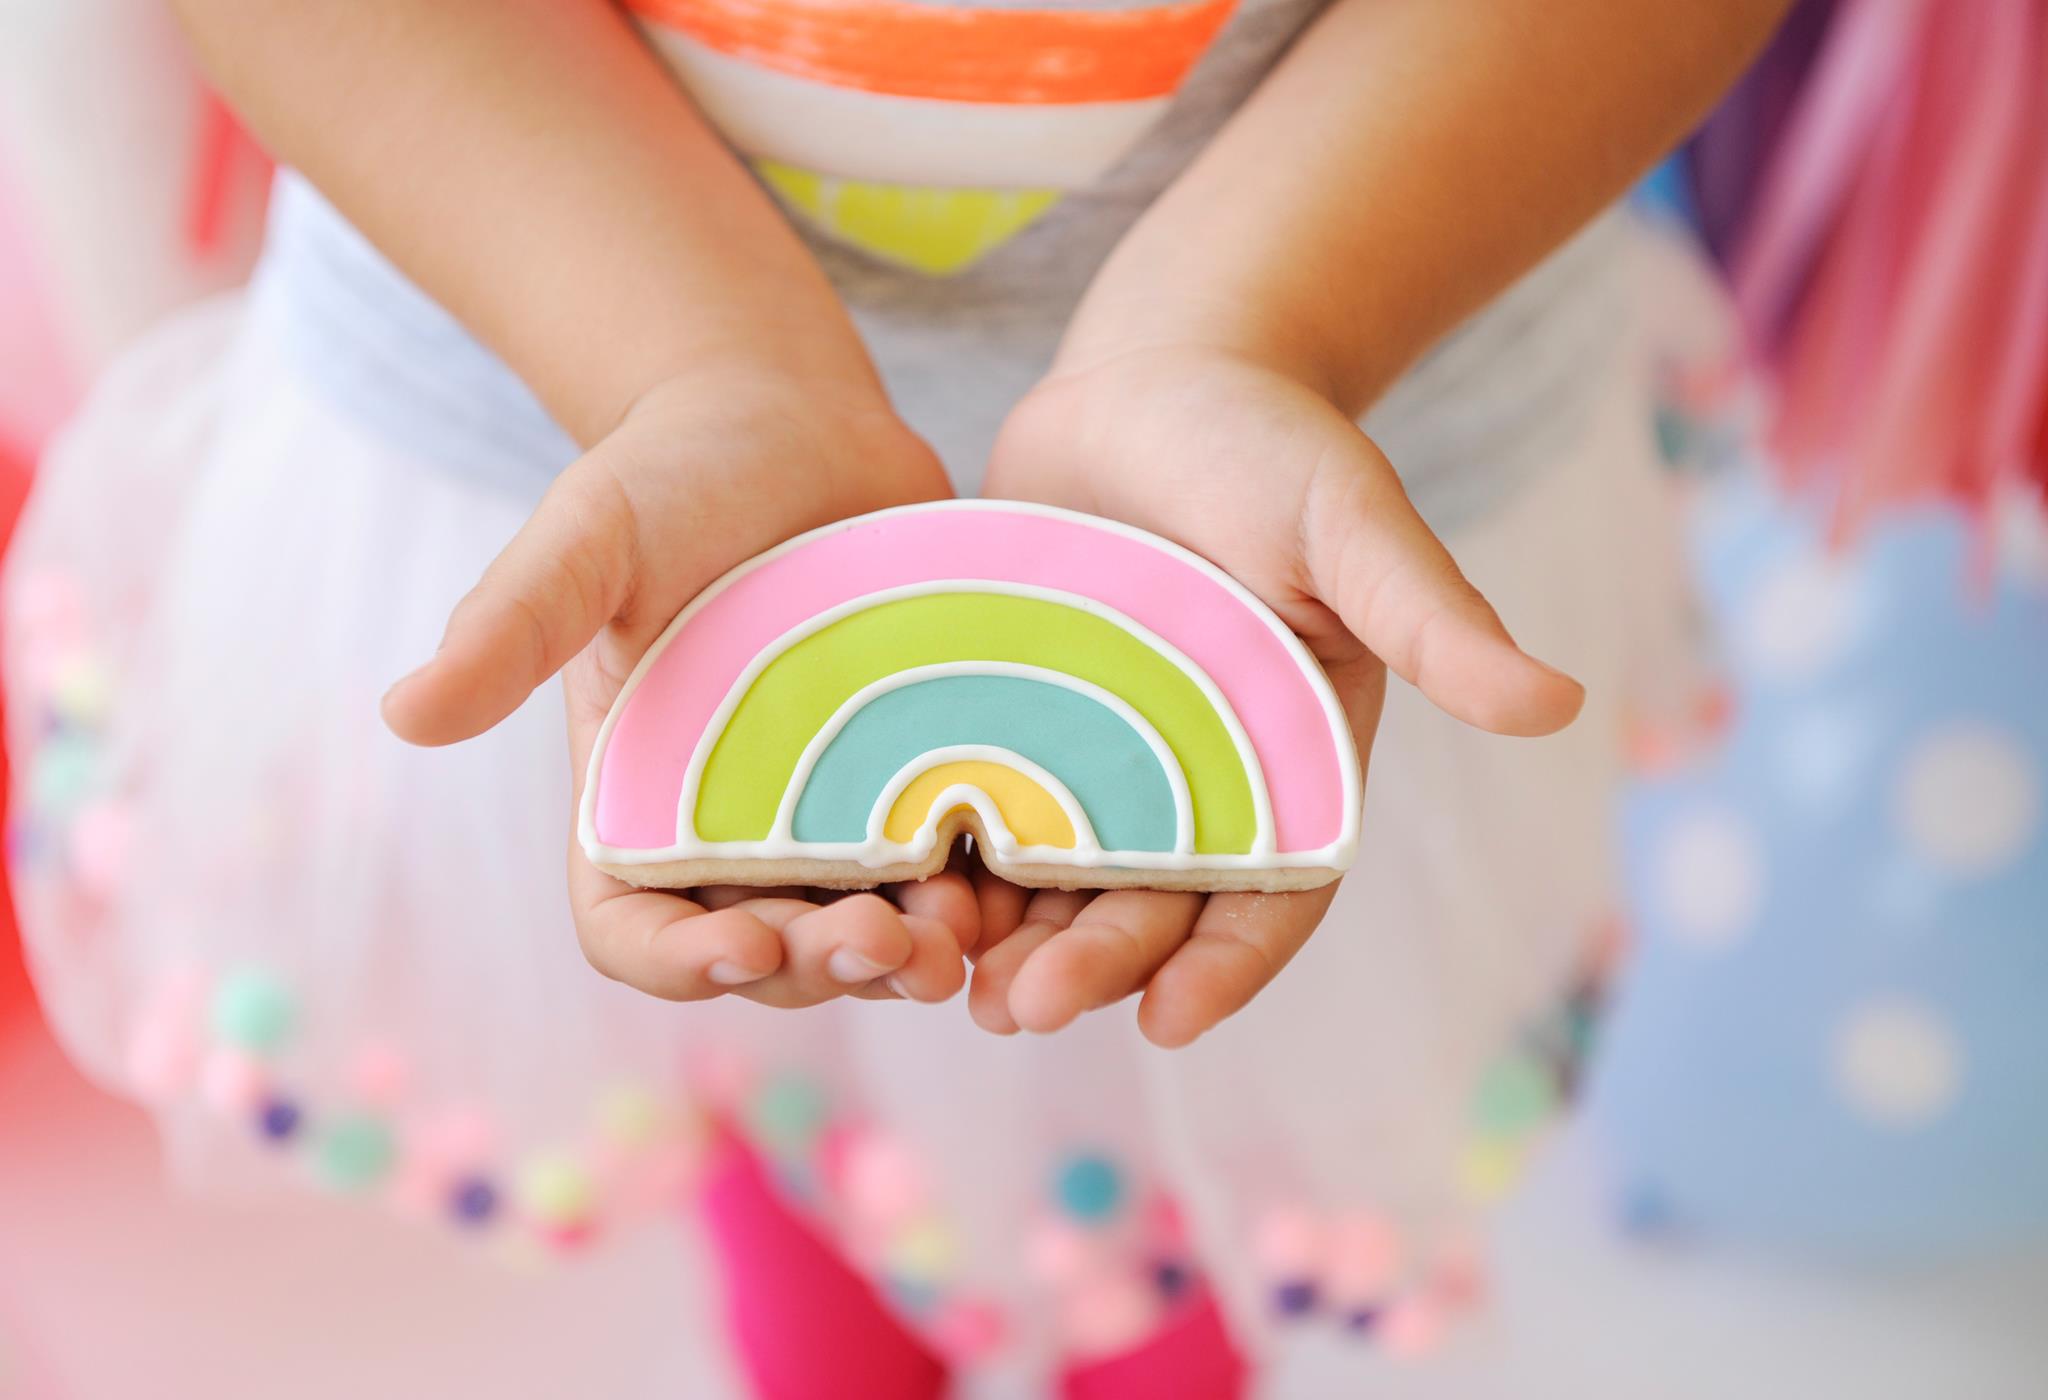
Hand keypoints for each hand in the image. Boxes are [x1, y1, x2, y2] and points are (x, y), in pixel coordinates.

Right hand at [382, 371, 980, 1006]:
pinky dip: (984, 897)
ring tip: (961, 937)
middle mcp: (735, 832)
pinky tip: (1021, 882)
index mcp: (635, 805)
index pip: (639, 931)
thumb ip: (513, 622)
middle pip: (772, 954)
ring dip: (912, 955)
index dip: (685, 964)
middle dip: (821, 969)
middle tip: (887, 943)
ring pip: (871, 933)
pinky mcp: (926, 781)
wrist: (794, 420)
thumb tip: (404, 712)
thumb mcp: (588, 539)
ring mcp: (837, 815)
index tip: (745, 948)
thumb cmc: (670, 475)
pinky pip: (956, 870)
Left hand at [971, 346, 1583, 1045]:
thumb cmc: (1273, 448)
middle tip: (1025, 1008)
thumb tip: (1557, 703)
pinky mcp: (1013, 721)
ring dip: (1007, 942)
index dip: (1225, 964)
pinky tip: (890, 891)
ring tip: (946, 983)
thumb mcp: (1355, 527)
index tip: (1166, 1019)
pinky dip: (943, 859)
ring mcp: (1096, 760)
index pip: (1270, 890)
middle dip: (1092, 964)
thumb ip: (1434, 616)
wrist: (1156, 378)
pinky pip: (976, 808)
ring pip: (1053, 882)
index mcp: (1292, 766)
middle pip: (1147, 906)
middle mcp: (1194, 785)